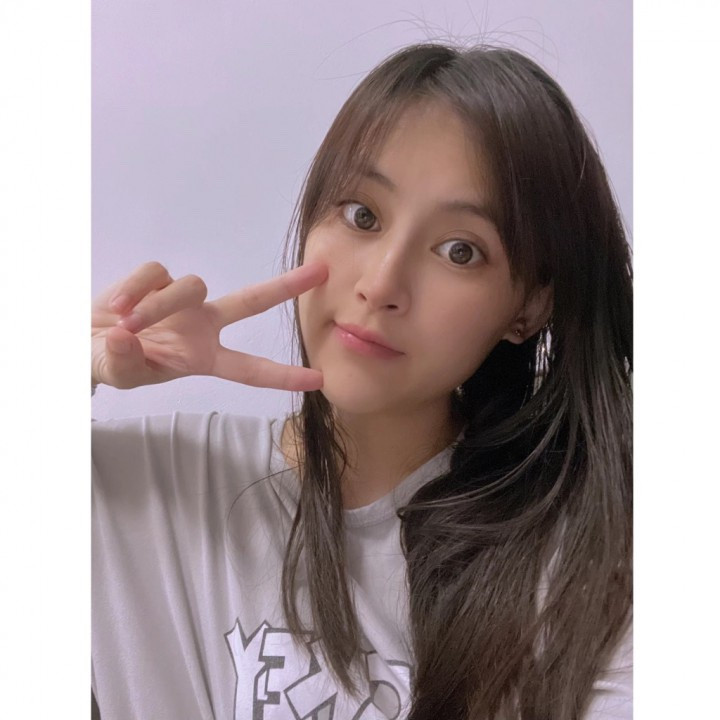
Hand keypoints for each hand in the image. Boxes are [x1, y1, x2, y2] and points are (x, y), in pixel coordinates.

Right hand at [91, 261, 326, 390]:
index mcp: (203, 357)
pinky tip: (116, 308)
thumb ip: (124, 362)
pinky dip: (134, 290)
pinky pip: (156, 273)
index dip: (282, 376)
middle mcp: (203, 325)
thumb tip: (125, 338)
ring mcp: (183, 300)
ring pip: (193, 285)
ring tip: (124, 325)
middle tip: (322, 271)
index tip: (318, 380)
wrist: (82, 338)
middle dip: (286, 286)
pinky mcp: (159, 277)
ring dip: (158, 306)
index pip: (249, 369)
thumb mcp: (119, 374)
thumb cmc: (111, 362)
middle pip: (251, 301)